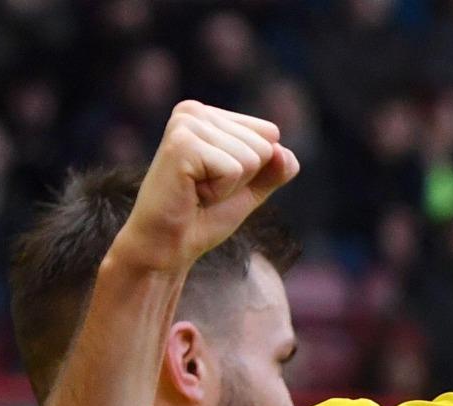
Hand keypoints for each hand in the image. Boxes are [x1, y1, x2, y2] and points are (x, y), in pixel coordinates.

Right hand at [113, 100, 299, 271]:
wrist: (168, 247)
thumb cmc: (203, 218)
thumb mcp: (251, 189)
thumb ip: (276, 169)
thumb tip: (284, 152)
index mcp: (208, 115)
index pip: (270, 134)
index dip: (253, 171)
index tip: (217, 182)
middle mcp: (194, 111)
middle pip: (264, 146)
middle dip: (242, 180)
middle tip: (205, 191)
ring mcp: (186, 124)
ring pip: (252, 158)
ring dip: (229, 187)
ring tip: (197, 192)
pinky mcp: (182, 143)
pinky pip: (234, 169)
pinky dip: (220, 192)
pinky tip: (192, 194)